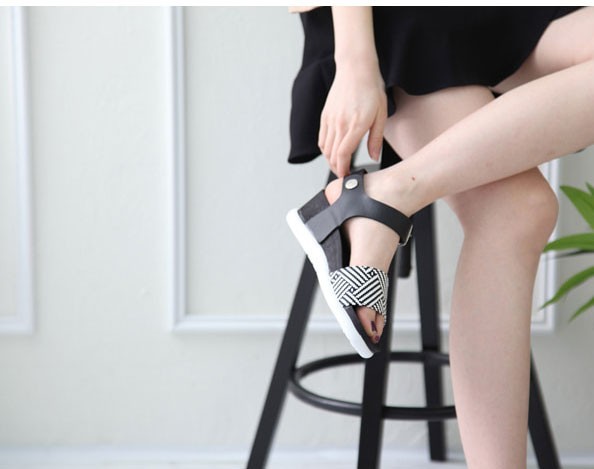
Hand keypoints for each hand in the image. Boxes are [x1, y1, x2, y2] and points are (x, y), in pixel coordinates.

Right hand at [318, 62, 386, 176]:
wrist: (355, 68)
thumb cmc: (371, 89)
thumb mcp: (381, 115)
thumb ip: (376, 138)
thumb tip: (374, 156)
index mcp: (355, 125)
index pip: (343, 155)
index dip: (343, 169)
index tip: (346, 176)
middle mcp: (339, 124)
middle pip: (332, 155)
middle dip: (337, 168)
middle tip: (344, 174)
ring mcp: (330, 120)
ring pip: (325, 149)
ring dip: (330, 160)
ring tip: (339, 165)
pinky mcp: (325, 116)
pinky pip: (322, 138)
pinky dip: (325, 149)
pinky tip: (333, 151)